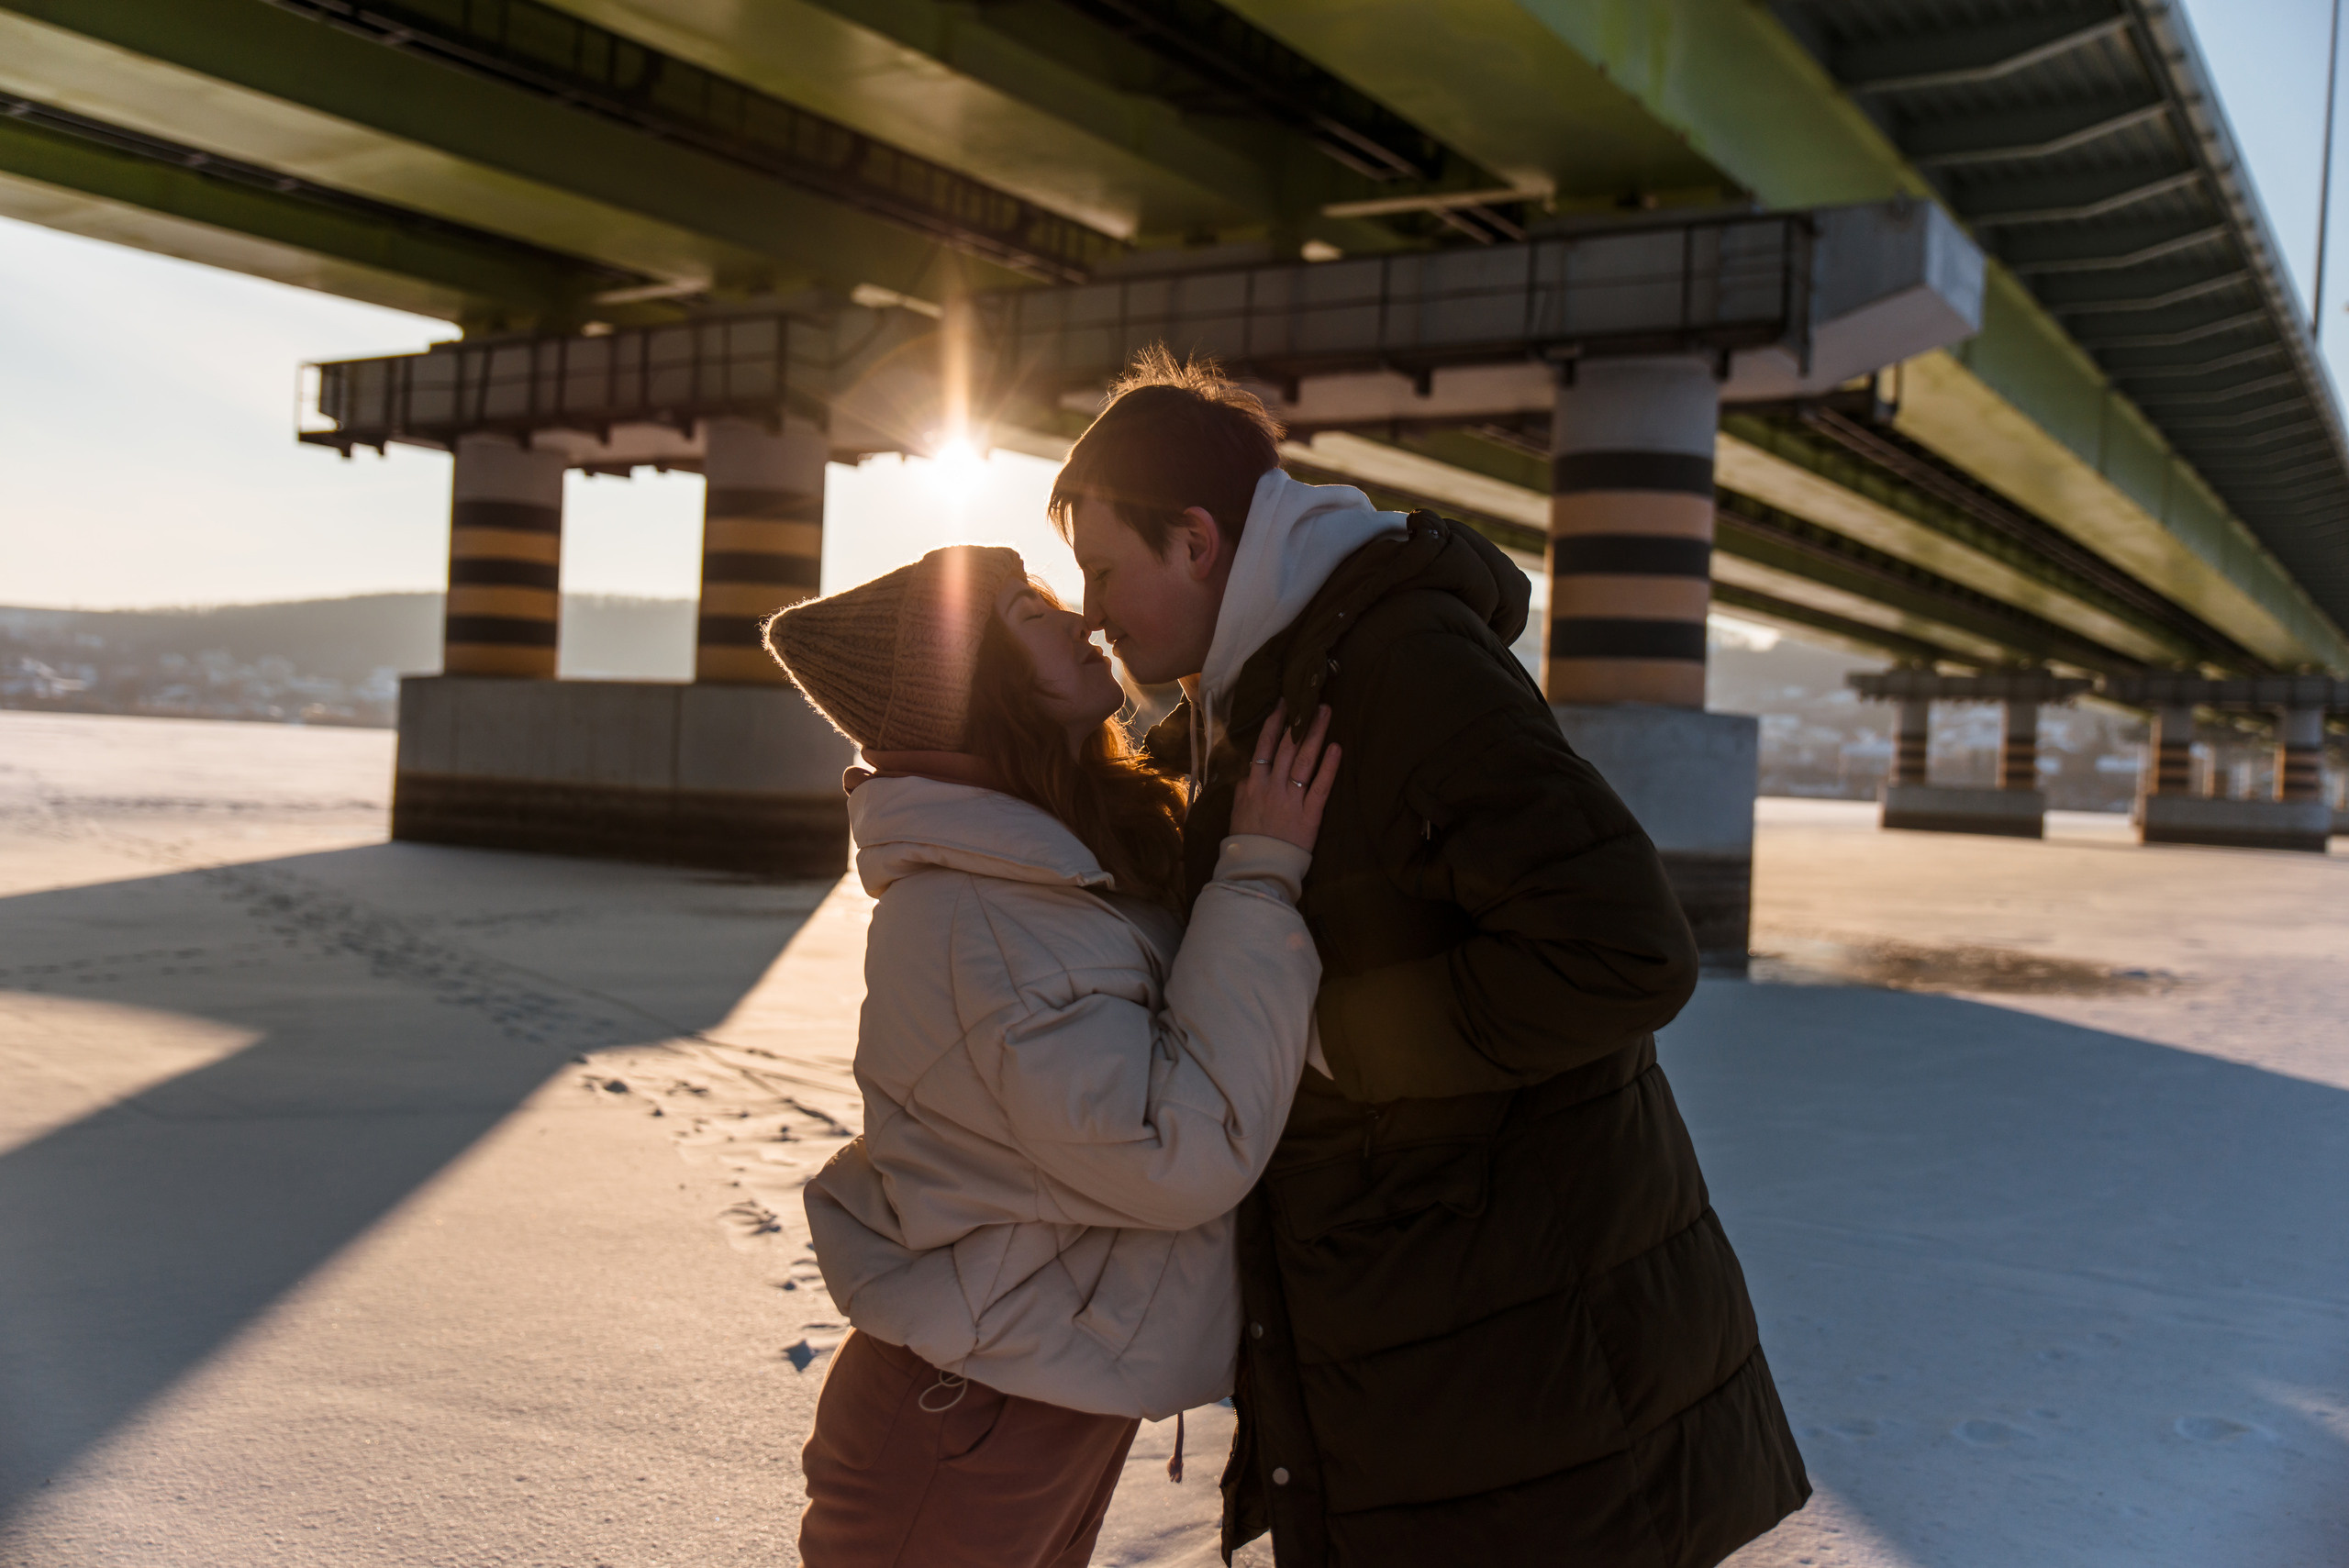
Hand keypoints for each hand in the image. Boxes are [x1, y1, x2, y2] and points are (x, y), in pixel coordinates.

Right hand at [1229, 702, 1339, 852]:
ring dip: (1315, 734)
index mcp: (1252, 786)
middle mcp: (1271, 788)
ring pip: (1303, 760)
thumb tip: (1248, 773)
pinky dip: (1329, 767)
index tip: (1282, 703)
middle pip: (1286, 747)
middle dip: (1298, 721)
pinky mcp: (1309, 816)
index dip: (1273, 723)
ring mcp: (1290, 800)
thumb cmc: (1246, 843)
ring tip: (1325, 712)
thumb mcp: (1237, 812)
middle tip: (1309, 698)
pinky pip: (1320, 787)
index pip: (1263, 747)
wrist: (1256, 870)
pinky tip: (1336, 748)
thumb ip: (1243, 790)